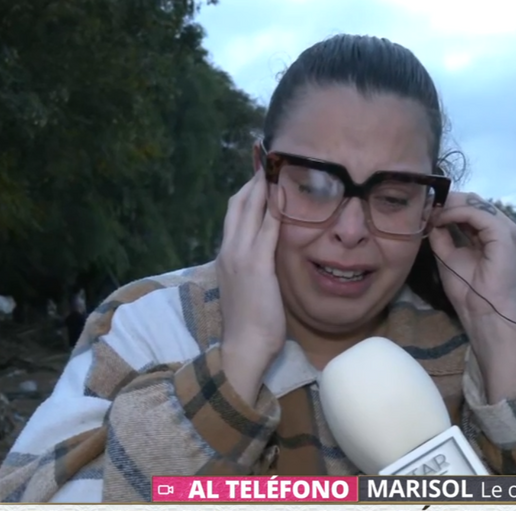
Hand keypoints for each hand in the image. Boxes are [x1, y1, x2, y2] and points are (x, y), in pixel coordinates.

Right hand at [216, 169, 284, 404]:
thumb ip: (255, 267)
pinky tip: (287, 193)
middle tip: (269, 159)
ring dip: (265, 185)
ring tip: (279, 166)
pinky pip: (268, 228)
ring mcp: (241, 255)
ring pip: (251, 209)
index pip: (235, 213)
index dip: (248, 191)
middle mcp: (230, 249)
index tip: (261, 173)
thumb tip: (268, 255)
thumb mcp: (249, 287)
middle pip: (240, 203)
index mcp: (227, 255)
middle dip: (255, 179)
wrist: (243, 346)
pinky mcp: (256, 264)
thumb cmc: (251, 323)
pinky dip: (276, 208)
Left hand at [428, 192, 515, 327]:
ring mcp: (505, 229)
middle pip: (473, 201)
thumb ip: (442, 235)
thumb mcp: (448, 256)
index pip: (470, 208)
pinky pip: (477, 214)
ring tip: (430, 211)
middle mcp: (501, 227)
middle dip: (447, 201)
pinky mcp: (504, 234)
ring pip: (475, 203)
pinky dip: (456, 212)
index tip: (425, 207)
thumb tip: (432, 217)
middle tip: (425, 204)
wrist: (483, 312)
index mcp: (490, 233)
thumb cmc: (468, 291)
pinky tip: (440, 218)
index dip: (447, 205)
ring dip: (450, 205)